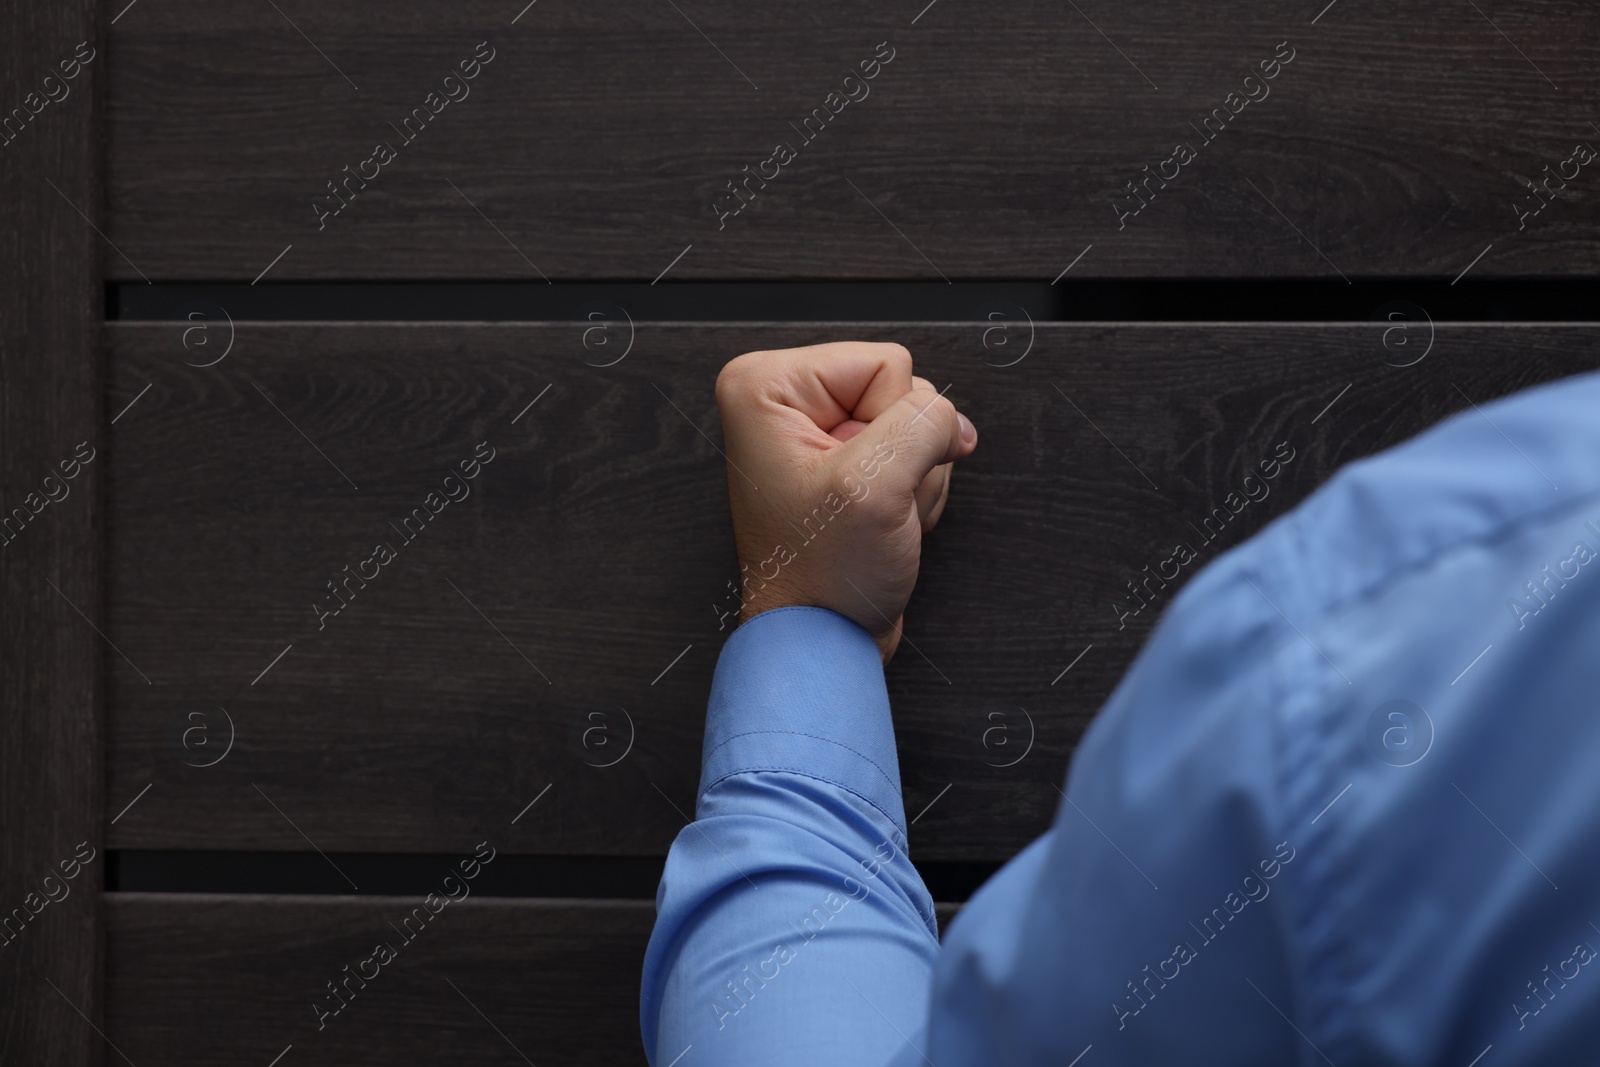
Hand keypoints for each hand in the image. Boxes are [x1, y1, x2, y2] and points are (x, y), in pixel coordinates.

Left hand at [714, 341, 976, 661]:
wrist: (820, 642)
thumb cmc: (821, 578)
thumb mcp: (875, 487)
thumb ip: (924, 424)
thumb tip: (951, 417)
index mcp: (766, 387)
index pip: (885, 364)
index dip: (893, 426)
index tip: (859, 478)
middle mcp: (784, 403)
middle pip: (901, 391)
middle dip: (905, 455)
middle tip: (871, 504)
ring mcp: (816, 436)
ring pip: (913, 427)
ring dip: (912, 480)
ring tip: (874, 520)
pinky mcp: (842, 466)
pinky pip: (911, 455)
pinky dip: (912, 494)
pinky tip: (883, 525)